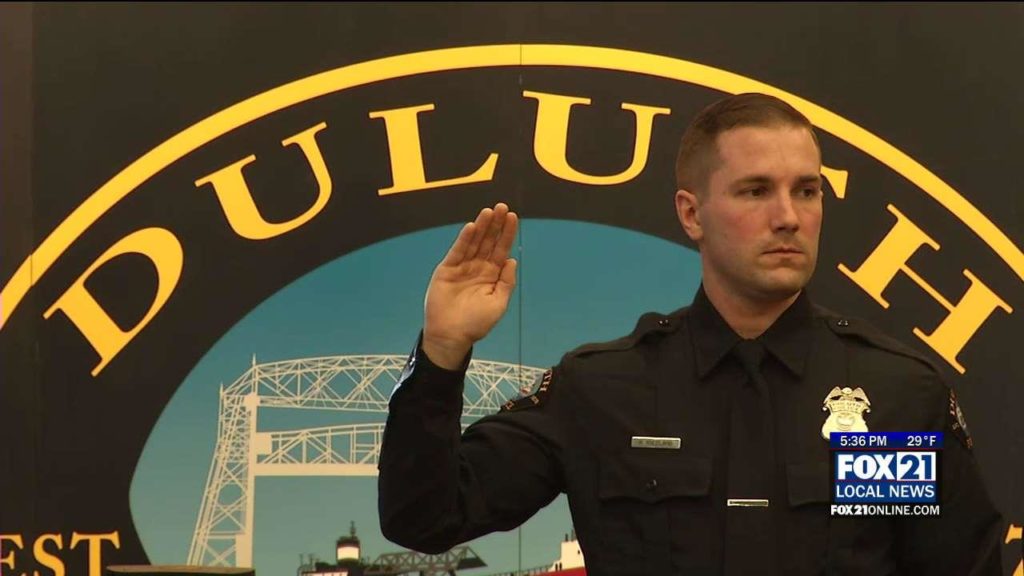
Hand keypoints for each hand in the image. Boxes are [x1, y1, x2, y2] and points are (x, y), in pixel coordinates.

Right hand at [422, 203, 518, 369]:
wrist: (451, 336)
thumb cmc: (476, 324)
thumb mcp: (498, 304)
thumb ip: (506, 282)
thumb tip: (512, 260)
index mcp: (492, 275)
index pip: (501, 249)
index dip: (507, 234)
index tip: (513, 217)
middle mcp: (478, 268)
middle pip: (489, 241)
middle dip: (496, 225)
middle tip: (502, 206)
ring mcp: (462, 267)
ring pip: (474, 243)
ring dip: (482, 227)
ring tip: (489, 211)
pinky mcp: (447, 270)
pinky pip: (457, 251)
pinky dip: (464, 239)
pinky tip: (472, 227)